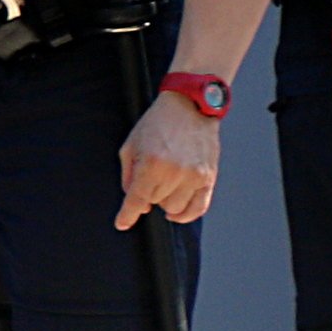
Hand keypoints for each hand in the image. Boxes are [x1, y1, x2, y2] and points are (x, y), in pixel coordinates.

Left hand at [116, 94, 221, 229]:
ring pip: (176, 208)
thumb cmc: (157, 124)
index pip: (138, 200)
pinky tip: (178, 212)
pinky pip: (199, 207)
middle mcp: (175, 172)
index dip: (127, 215)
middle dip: (149, 195)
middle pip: (156, 204)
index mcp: (152, 163)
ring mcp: (195, 176)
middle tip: (150, 180)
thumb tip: (138, 204)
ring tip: (165, 188)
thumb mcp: (131, 146)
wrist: (190, 107)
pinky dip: (187, 214)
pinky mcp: (209, 177)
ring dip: (167, 201)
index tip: (122, 223)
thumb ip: (129, 177)